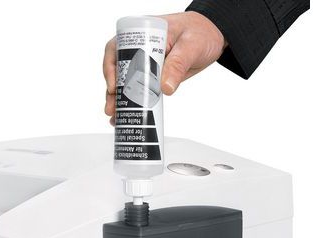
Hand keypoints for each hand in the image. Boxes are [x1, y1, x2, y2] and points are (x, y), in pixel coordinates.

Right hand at [103, 12, 225, 123]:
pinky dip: (133, 103)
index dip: (111, 67)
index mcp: (144, 34)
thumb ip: (178, 64)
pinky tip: (127, 116)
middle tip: (112, 108)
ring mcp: (145, 63)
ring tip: (115, 117)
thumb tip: (165, 88)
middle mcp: (140, 48)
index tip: (114, 86)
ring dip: (119, 100)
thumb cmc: (201, 33)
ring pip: (125, 82)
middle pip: (118, 69)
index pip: (118, 48)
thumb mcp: (191, 46)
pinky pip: (139, 89)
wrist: (213, 37)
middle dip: (112, 90)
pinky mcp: (152, 76)